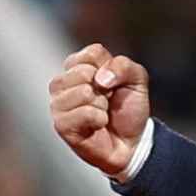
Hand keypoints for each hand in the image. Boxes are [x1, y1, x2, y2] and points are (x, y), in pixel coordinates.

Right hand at [49, 43, 150, 174]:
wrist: (132, 142)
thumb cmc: (128, 109)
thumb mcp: (137, 80)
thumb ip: (124, 66)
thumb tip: (100, 78)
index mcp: (79, 66)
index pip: (92, 53)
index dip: (111, 68)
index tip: (114, 83)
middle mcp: (63, 83)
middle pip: (83, 71)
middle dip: (105, 88)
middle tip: (107, 101)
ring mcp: (59, 104)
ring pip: (82, 92)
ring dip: (102, 105)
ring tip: (102, 112)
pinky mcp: (61, 124)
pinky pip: (83, 113)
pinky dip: (99, 119)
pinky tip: (98, 125)